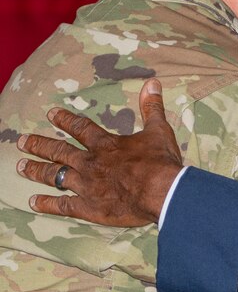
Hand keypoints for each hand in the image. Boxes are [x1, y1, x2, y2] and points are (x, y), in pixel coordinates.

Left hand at [16, 79, 182, 225]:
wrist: (162, 192)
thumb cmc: (160, 162)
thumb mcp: (158, 130)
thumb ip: (152, 107)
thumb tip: (153, 83)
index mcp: (106, 144)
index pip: (80, 128)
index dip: (65, 119)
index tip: (51, 114)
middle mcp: (90, 163)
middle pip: (59, 151)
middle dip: (39, 145)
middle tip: (21, 141)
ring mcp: (87, 186)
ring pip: (55, 175)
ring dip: (36, 170)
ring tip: (21, 167)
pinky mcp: (89, 207)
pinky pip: (63, 205)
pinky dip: (47, 204)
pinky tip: (33, 202)